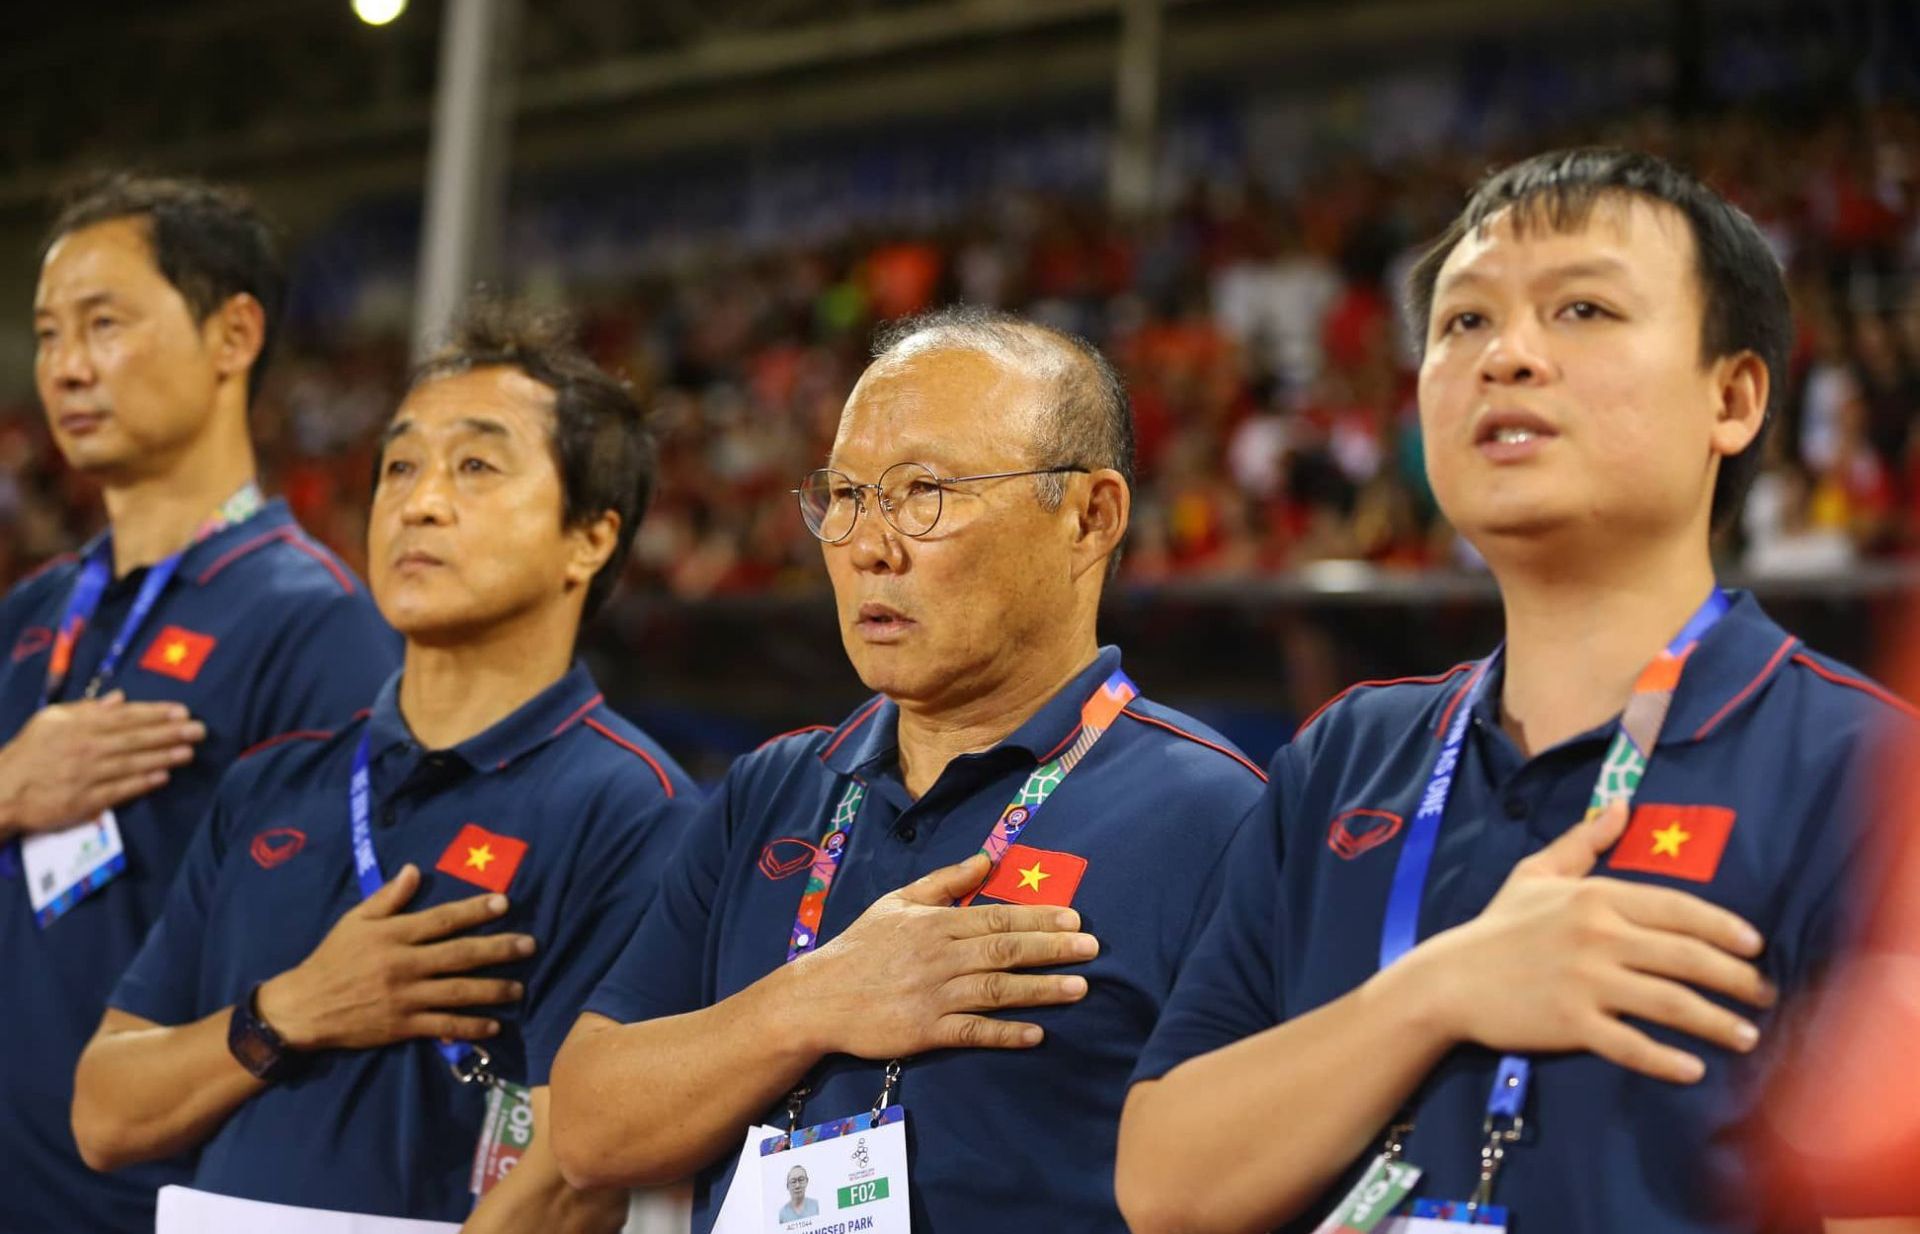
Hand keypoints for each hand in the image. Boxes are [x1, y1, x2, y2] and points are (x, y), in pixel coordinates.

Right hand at [0, 691, 202, 834]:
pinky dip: (141, 782)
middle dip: (170, 733)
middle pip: (135, 738)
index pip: (125, 717)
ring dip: (163, 756)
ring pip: (132, 763)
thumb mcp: (50, 720)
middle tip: (200, 730)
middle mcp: (86, 748)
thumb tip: (120, 698)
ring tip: (189, 751)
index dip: (156, 714)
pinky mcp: (84, 801)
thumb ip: (86, 709)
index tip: (182, 711)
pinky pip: (118, 790)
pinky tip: (163, 776)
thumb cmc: (28, 752)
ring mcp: (86, 775)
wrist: (1, 790)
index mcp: (79, 726)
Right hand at [256, 863, 535, 1050]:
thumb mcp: (354, 921)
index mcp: (393, 935)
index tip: (504, 903)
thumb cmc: (332, 958)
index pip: (442, 919)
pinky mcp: (402, 1026)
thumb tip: (415, 870)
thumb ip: (388, 897)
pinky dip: (469, 1027)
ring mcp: (405, 997)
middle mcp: (404, 964)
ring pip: (458, 992)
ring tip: (520, 989)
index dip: (475, 910)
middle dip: (498, 949)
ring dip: (493, 990)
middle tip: (530, 945)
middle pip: (460, 954)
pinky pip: (443, 1026)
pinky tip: (493, 1025)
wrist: (304, 1007)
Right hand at [789, 853, 1097, 1057]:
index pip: (996, 918)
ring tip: (1080, 988)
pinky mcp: (926, 1031)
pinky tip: (1036, 1034)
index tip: (1075, 917)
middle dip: (1052, 948)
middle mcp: (940, 957)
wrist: (819, 997)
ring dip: (1041, 989)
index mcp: (935, 923)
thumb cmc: (861, 947)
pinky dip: (1005, 1033)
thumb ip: (944, 881)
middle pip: (1005, 950)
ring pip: (996, 990)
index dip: (1038, 918)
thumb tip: (986, 858)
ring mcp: (934, 995)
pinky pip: (973, 1031)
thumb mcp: (898, 902)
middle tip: (1092, 948)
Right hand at [1410, 801, 1776, 1082]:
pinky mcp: (1572, 1023)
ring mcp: (1586, 981)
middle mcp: (1598, 936)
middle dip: (1737, 979)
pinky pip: (1631, 1044)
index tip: (1756, 946)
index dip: (1724, 928)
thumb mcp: (1536, 872)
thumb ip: (1583, 841)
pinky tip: (1694, 1070)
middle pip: (1687, 957)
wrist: (1450, 979)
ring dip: (1717, 1021)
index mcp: (1595, 897)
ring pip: (1670, 1002)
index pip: (1678, 908)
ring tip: (1748, 1037)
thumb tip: (1621, 805)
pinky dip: (1666, 1060)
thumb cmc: (1497, 926)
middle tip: (1766, 996)